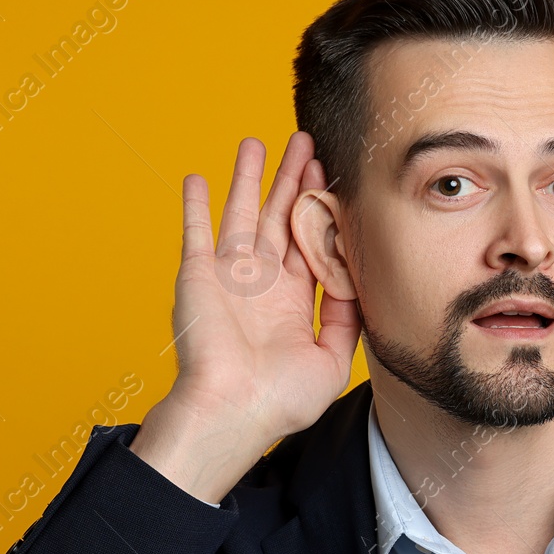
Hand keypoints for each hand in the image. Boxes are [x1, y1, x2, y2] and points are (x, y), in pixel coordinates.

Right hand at [130, 132, 360, 502]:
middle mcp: (261, 283)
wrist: (232, 411)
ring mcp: (229, 276)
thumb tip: (359, 282)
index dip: (321, 210)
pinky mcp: (198, 275)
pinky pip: (195, 231)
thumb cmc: (280, 400)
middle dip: (293, 179)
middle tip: (305, 142)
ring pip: (242, 213)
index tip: (334, 177)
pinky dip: (194, 204)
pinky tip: (198, 177)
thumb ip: (348, 319)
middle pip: (280, 217)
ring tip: (258, 142)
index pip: (310, 242)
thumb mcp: (333, 360)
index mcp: (292, 301)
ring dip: (249, 177)